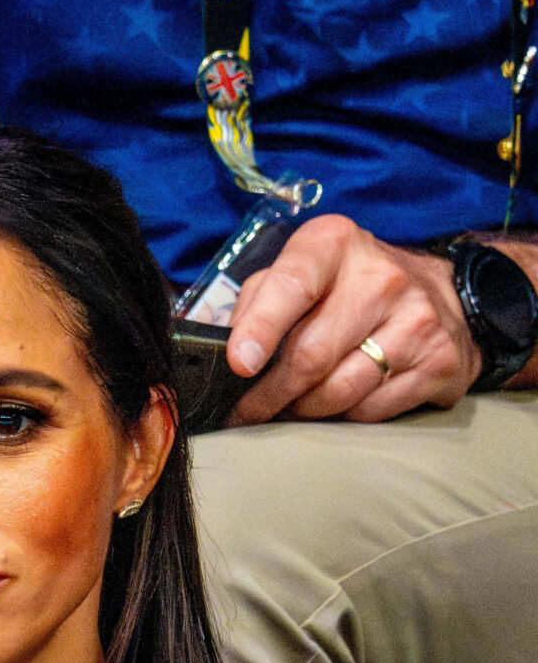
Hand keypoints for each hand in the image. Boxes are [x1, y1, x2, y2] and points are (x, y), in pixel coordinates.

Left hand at [225, 215, 482, 424]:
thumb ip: (256, 301)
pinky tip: (336, 406)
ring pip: (339, 391)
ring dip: (302, 412)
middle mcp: (383, 278)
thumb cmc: (345, 287)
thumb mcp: (298, 271)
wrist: (440, 293)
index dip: (260, 329)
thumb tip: (221, 352)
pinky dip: (343, 418)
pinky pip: (372, 410)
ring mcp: (419, 321)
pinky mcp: (441, 362)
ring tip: (287, 410)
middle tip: (247, 412)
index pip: (291, 286)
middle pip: (311, 356)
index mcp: (334, 245)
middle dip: (269, 395)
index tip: (239, 365)